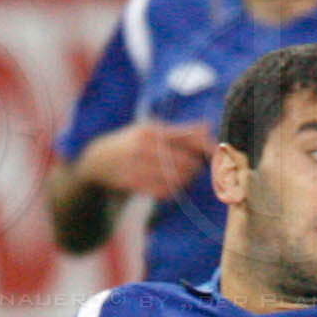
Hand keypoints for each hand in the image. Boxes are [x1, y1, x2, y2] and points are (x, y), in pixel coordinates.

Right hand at [75, 121, 214, 198]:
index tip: (218, 154)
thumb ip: (180, 131)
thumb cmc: (132, 143)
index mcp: (152, 130)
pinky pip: (163, 191)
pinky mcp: (133, 183)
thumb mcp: (152, 130)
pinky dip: (172, 190)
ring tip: (184, 176)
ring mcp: (138, 165)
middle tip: (197, 168)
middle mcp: (144, 146)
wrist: (98, 160)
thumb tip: (207, 126)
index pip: (189, 139)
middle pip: (186, 162)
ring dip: (185, 180)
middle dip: (196, 167)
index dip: (207, 148)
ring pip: (176, 178)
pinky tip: (171, 186)